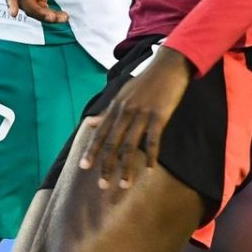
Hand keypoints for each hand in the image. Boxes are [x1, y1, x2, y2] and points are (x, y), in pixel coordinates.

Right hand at [3, 0, 76, 22]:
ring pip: (33, 9)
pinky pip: (42, 10)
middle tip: (52, 16)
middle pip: (23, 3)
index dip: (11, 2)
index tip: (13, 13)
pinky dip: (51, 15)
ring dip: (46, 16)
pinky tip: (62, 16)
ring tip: (62, 17)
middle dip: (37, 12)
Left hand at [80, 47, 193, 189]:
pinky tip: (150, 169)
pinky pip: (153, 139)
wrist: (167, 65)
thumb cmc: (146, 82)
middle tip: (102, 185)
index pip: (100, 133)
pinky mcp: (159, 115)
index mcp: (115, 107)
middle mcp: (125, 111)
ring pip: (130, 145)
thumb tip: (91, 122)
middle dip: (106, 165)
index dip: (91, 150)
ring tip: (124, 185)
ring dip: (126, 167)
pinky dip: (151, 156)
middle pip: (112, 143)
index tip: (83, 167)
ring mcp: (142, 114)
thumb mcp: (122, 94)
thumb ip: (107, 112)